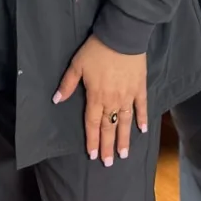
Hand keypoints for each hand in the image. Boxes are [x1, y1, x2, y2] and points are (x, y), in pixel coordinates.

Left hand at [53, 35, 147, 166]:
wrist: (122, 36)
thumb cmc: (97, 50)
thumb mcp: (77, 65)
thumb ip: (67, 84)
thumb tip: (57, 100)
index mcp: (96, 97)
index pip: (93, 123)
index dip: (92, 140)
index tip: (92, 155)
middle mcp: (112, 100)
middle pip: (109, 127)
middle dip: (107, 146)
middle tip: (108, 163)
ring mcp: (128, 95)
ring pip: (125, 121)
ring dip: (124, 139)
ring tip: (124, 154)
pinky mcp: (140, 87)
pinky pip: (141, 106)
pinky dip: (142, 118)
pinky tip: (143, 130)